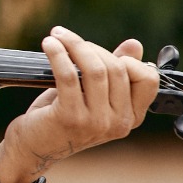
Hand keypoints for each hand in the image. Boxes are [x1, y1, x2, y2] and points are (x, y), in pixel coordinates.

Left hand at [0, 26, 159, 182]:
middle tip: (68, 38)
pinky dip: (58, 54)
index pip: (149, 80)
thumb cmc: (63, 117)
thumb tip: (135, 45)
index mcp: (131, 118)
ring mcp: (96, 123)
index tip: (100, 52)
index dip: (129, 60)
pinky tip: (49, 45)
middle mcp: (119, 123)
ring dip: (74, 45)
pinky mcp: (70, 118)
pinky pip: (69, 76)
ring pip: (94, 69)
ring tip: (57, 36)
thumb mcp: (93, 95)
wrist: (34, 146)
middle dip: (90, 47)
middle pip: (117, 68)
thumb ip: (115, 72)